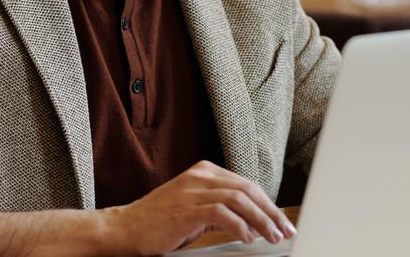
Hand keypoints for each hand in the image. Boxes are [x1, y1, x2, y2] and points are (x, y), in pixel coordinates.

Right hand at [101, 160, 296, 254]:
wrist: (124, 229)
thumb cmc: (159, 222)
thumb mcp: (194, 209)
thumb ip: (220, 209)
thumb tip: (253, 223)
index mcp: (204, 172)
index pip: (246, 184)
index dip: (268, 203)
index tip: (281, 221)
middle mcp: (200, 176)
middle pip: (248, 189)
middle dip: (270, 212)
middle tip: (285, 230)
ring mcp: (192, 190)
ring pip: (239, 199)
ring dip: (261, 220)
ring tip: (272, 237)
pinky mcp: (186, 209)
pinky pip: (222, 213)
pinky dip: (240, 226)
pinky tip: (248, 237)